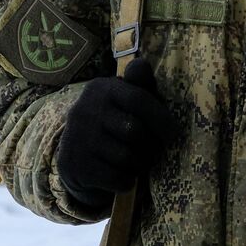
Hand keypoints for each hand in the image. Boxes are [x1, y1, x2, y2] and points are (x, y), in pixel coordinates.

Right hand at [57, 58, 176, 209]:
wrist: (77, 156)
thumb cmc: (116, 121)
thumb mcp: (128, 98)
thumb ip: (140, 83)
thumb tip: (141, 64)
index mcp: (101, 88)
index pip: (138, 99)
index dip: (161, 118)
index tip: (172, 133)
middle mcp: (84, 110)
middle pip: (134, 131)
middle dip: (151, 146)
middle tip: (154, 152)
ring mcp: (76, 138)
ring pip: (126, 157)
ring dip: (141, 165)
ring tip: (141, 163)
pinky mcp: (73, 166)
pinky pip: (114, 177)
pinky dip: (127, 181)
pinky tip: (126, 176)